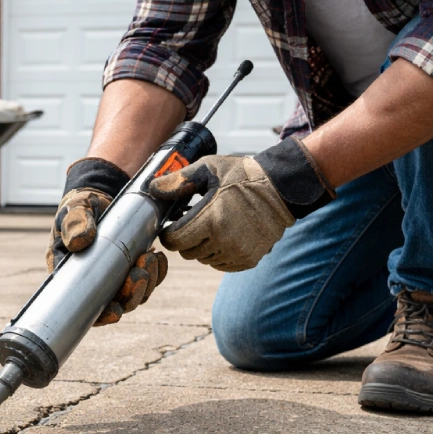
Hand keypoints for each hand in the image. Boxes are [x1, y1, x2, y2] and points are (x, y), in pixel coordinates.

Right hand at [47, 158, 168, 325]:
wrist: (101, 193)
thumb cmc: (82, 204)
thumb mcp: (75, 209)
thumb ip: (75, 222)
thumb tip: (80, 240)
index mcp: (71, 273)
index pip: (83, 306)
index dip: (100, 316)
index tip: (115, 312)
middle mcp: (93, 280)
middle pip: (115, 303)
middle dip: (131, 295)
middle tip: (140, 273)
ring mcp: (114, 275)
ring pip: (134, 294)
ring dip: (146, 283)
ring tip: (151, 260)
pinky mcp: (131, 266)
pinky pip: (148, 279)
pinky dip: (156, 273)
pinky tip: (159, 258)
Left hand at [150, 137, 334, 271]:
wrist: (280, 188)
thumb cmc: (242, 176)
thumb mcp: (208, 169)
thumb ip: (178, 181)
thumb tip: (152, 188)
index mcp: (211, 219)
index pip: (174, 240)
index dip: (168, 233)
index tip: (172, 223)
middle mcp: (224, 241)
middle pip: (187, 252)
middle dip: (185, 238)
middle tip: (193, 221)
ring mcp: (237, 253)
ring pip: (203, 259)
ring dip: (202, 246)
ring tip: (212, 224)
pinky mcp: (248, 260)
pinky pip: (221, 264)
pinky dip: (218, 253)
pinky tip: (225, 234)